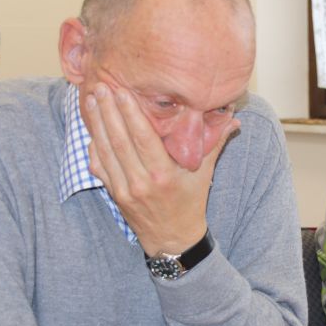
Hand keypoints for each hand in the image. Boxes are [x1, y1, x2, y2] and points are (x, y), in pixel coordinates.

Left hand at [83, 83, 239, 253]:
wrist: (173, 239)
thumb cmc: (191, 203)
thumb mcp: (205, 174)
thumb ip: (216, 143)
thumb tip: (234, 120)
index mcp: (164, 175)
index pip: (143, 139)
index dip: (131, 114)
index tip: (122, 91)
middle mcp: (142, 182)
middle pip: (120, 141)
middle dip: (108, 111)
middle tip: (101, 86)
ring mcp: (125, 190)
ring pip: (105, 151)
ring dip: (97, 123)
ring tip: (91, 99)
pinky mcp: (115, 195)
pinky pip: (99, 167)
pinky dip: (93, 146)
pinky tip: (92, 127)